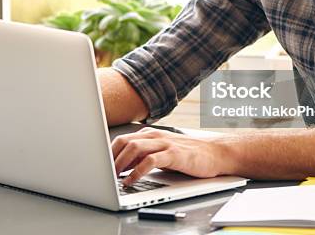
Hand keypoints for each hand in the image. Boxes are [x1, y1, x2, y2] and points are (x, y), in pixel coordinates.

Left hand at [111, 127, 228, 185]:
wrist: (216, 153)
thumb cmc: (188, 154)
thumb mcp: (162, 152)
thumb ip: (143, 156)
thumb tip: (120, 167)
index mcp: (150, 134)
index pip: (122, 139)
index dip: (108, 152)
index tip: (99, 165)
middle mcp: (155, 136)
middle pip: (124, 141)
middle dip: (110, 157)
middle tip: (102, 172)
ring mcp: (164, 144)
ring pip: (134, 148)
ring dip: (120, 164)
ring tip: (112, 177)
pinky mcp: (174, 154)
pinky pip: (149, 161)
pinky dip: (137, 172)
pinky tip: (131, 181)